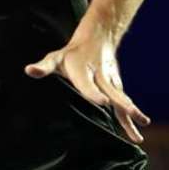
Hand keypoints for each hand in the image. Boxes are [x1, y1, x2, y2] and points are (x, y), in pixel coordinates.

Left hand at [24, 29, 150, 142]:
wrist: (98, 38)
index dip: (94, 93)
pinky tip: (139, 131)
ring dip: (131, 113)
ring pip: (122, 99)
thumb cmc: (71, 54)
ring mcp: (111, 82)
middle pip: (111, 91)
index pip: (88, 84)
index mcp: (83, 70)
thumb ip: (43, 67)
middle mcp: (100, 76)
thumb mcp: (55, 58)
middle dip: (121, 104)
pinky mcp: (117, 87)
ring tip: (140, 130)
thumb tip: (28, 70)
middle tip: (131, 113)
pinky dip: (132, 116)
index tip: (103, 102)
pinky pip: (124, 103)